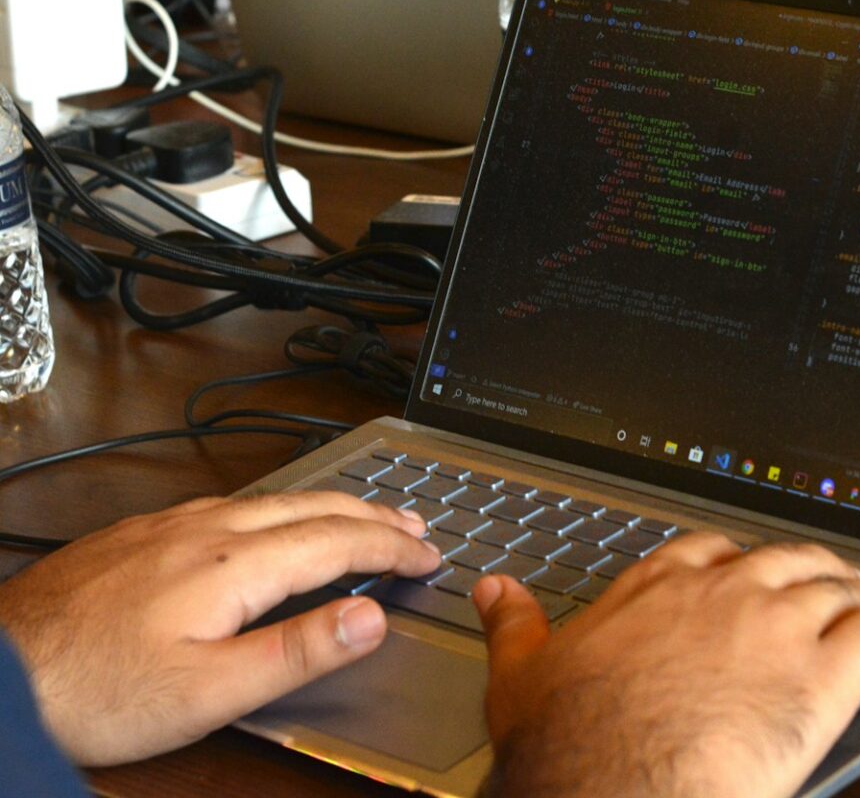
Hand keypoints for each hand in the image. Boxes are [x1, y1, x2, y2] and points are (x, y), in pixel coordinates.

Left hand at [0, 493, 439, 765]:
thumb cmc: (96, 692)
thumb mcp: (210, 692)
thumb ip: (297, 652)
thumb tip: (370, 617)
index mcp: (234, 565)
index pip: (339, 540)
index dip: (393, 546)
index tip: (431, 555)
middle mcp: (206, 529)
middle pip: (313, 506)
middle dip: (373, 514)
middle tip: (417, 525)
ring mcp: (170, 525)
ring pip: (273, 499)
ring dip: (330, 506)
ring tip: (360, 518)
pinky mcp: (139, 534)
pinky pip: (233, 503)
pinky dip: (281, 509)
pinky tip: (271, 524)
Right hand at [474, 534, 859, 797]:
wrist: (618, 793)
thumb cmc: (574, 748)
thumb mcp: (523, 676)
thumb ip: (516, 625)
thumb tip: (495, 591)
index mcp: (659, 589)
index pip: (714, 550)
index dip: (743, 565)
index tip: (753, 582)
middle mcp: (725, 593)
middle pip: (788, 558)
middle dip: (814, 573)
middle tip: (829, 595)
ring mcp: (778, 625)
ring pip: (843, 584)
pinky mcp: (825, 672)